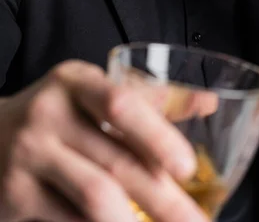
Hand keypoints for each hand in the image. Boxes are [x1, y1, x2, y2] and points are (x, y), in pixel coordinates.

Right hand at [0, 60, 208, 221]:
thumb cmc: (59, 112)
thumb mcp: (94, 93)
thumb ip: (149, 99)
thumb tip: (208, 102)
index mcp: (75, 81)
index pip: (120, 104)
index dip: (156, 136)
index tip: (187, 167)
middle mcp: (47, 114)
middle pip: (116, 160)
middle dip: (164, 199)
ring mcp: (28, 156)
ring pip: (95, 197)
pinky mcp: (16, 195)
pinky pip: (70, 220)